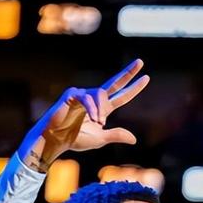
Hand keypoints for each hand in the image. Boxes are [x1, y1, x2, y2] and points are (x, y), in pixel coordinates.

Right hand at [19, 59, 149, 170]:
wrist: (56, 139)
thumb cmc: (75, 139)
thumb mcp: (100, 139)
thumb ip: (116, 135)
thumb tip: (134, 139)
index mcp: (102, 109)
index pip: (121, 96)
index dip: (133, 88)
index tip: (146, 78)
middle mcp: (94, 99)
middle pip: (114, 83)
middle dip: (127, 73)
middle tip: (140, 62)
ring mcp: (83, 95)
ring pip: (100, 94)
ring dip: (102, 109)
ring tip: (99, 123)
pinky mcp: (72, 94)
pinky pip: (86, 98)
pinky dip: (92, 108)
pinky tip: (94, 119)